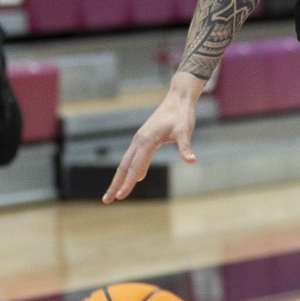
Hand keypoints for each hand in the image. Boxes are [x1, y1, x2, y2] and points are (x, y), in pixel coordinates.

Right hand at [103, 76, 201, 202]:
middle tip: (107, 201)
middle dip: (115, 184)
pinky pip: (133, 158)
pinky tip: (135, 178)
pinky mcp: (143, 139)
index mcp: (146, 141)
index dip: (128, 183)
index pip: (135, 167)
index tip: (121, 197)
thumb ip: (186, 147)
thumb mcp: (185, 131)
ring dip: (120, 178)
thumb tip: (192, 161)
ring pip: (126, 162)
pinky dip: (130, 170)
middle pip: (124, 167)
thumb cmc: (181, 115)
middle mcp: (139, 141)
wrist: (178, 99)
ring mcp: (139, 140)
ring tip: (114, 194)